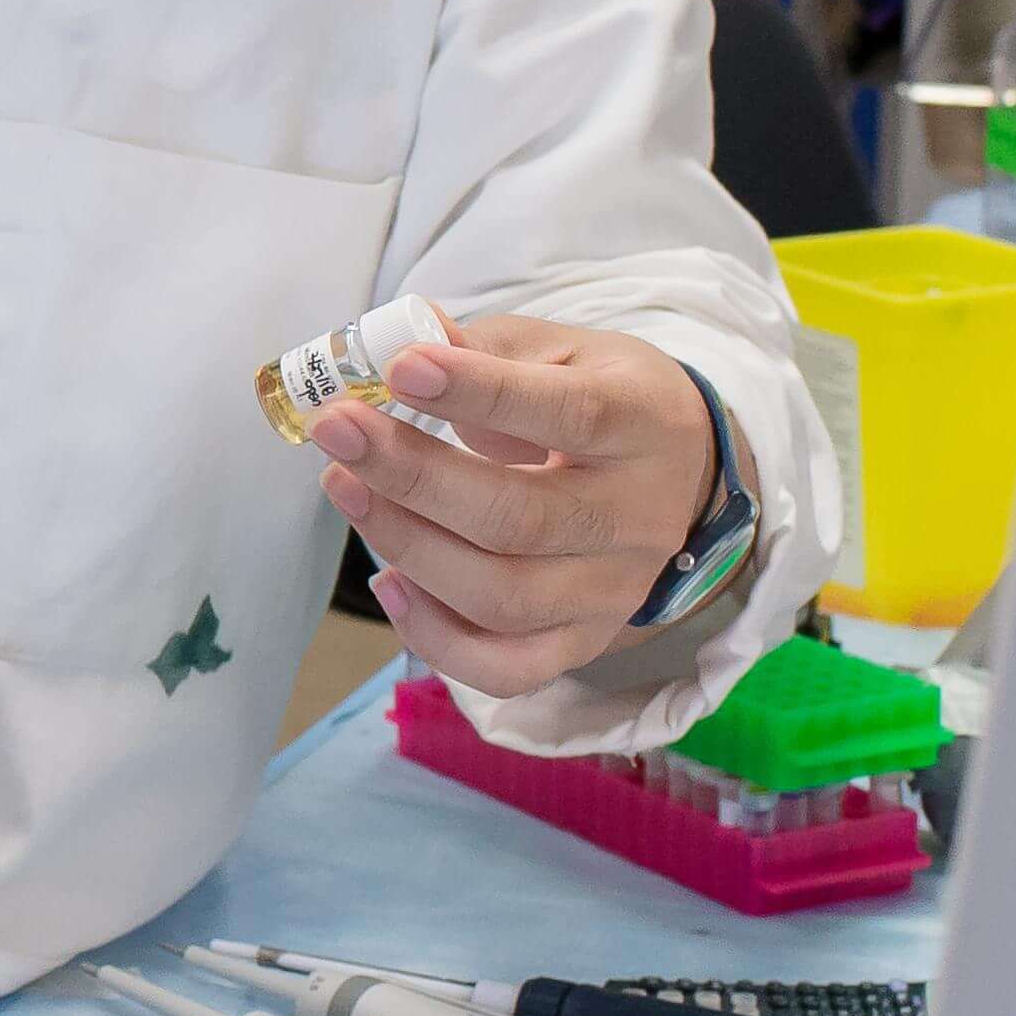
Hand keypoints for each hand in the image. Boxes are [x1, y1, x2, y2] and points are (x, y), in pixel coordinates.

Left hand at [307, 316, 728, 699]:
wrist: (678, 471)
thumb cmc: (599, 396)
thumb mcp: (558, 350)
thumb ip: (481, 347)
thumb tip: (388, 345)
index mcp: (642, 424)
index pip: (568, 414)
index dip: (478, 392)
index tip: (399, 368)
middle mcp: (638, 517)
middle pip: (520, 519)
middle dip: (413, 476)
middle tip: (337, 430)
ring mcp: (614, 590)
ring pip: (503, 597)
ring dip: (408, 545)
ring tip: (346, 487)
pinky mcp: (585, 641)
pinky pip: (507, 669)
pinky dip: (435, 637)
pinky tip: (389, 583)